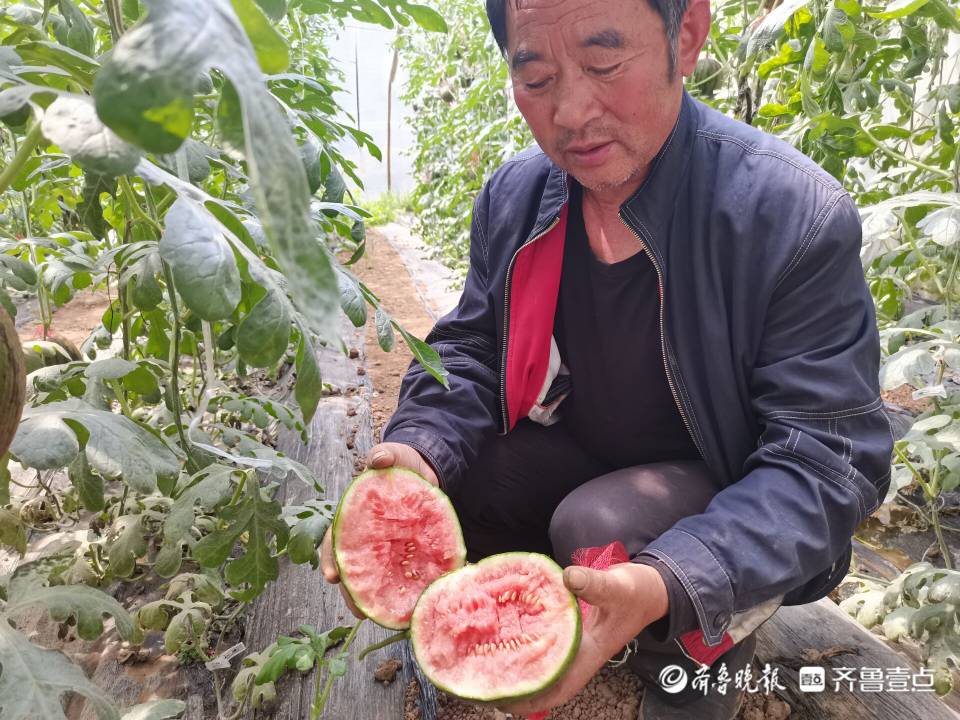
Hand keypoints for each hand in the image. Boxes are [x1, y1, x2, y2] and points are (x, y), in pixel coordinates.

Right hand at [319, 442, 439, 618]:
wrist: (424, 469)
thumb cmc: (400, 464)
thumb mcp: (393, 456)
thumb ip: (384, 456)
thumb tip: (379, 459)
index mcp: (355, 514)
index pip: (335, 539)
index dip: (330, 559)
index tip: (332, 576)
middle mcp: (366, 534)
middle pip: (352, 566)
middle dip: (351, 590)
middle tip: (356, 610)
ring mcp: (386, 545)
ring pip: (372, 575)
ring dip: (371, 597)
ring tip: (375, 616)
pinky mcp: (407, 550)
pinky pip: (400, 571)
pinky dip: (400, 587)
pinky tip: (405, 603)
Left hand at [497, 562, 668, 715]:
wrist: (651, 589)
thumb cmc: (637, 593)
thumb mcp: (618, 587)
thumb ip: (595, 584)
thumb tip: (568, 577)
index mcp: (589, 653)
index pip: (559, 687)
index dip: (533, 699)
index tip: (503, 700)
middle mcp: (579, 653)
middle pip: (543, 680)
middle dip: (514, 685)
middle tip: (481, 679)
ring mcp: (574, 642)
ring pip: (542, 662)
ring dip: (517, 664)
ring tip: (483, 659)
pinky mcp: (570, 628)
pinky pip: (545, 641)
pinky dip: (526, 639)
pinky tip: (505, 631)